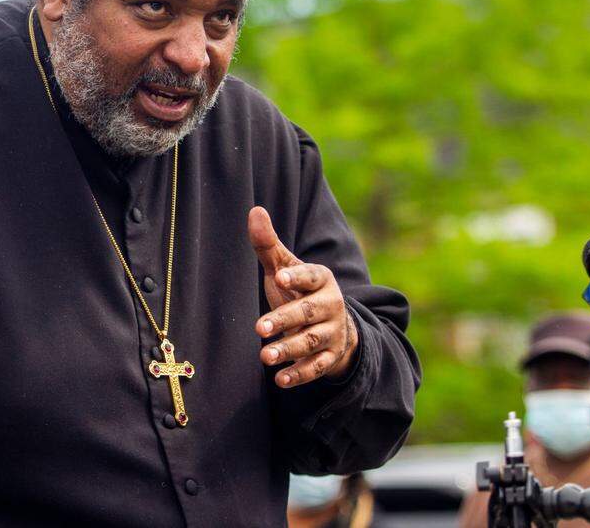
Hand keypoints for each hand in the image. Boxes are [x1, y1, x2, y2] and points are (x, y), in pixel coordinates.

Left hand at [248, 206, 357, 387]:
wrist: (335, 325)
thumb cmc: (299, 291)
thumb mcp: (285, 268)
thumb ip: (268, 245)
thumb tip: (254, 210)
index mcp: (321, 279)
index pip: (311, 276)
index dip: (296, 276)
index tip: (278, 277)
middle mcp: (331, 305)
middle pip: (308, 313)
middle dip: (285, 320)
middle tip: (260, 328)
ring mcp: (333, 332)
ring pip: (313, 342)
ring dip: (290, 349)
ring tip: (265, 356)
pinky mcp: (331, 357)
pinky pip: (317, 368)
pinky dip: (300, 374)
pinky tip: (280, 379)